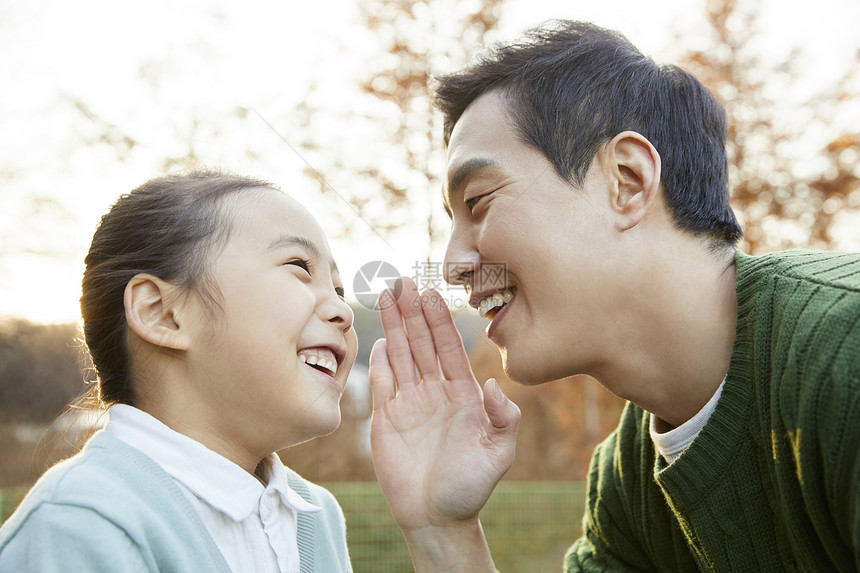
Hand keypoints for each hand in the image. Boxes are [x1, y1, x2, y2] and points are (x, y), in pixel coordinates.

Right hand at [369, 277, 519, 533]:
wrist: (436, 517)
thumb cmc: (470, 487)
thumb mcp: (499, 453)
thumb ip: (504, 418)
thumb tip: (495, 384)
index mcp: (463, 394)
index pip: (449, 348)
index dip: (440, 320)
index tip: (433, 293)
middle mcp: (435, 392)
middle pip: (422, 343)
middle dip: (413, 312)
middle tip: (405, 280)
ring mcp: (409, 402)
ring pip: (401, 355)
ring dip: (394, 326)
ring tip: (388, 295)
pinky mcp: (386, 418)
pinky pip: (383, 382)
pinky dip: (380, 360)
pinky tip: (379, 338)